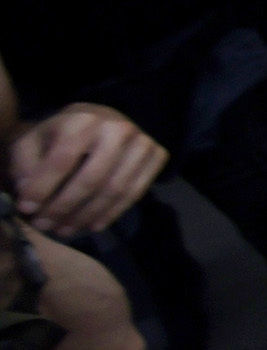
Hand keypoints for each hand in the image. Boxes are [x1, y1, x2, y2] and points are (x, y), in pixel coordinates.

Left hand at [8, 103, 167, 235]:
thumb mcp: (35, 140)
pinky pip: (135, 193)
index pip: (63, 159)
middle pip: (92, 178)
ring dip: (87, 215)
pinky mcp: (158, 155)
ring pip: (115, 189)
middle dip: (65, 207)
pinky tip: (92, 225)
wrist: (104, 120)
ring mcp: (142, 142)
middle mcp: (117, 128)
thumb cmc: (65, 134)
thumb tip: (27, 190)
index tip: (27, 209)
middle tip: (46, 226)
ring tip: (65, 230)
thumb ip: (25, 162)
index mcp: (83, 119)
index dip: (43, 187)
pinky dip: (112, 213)